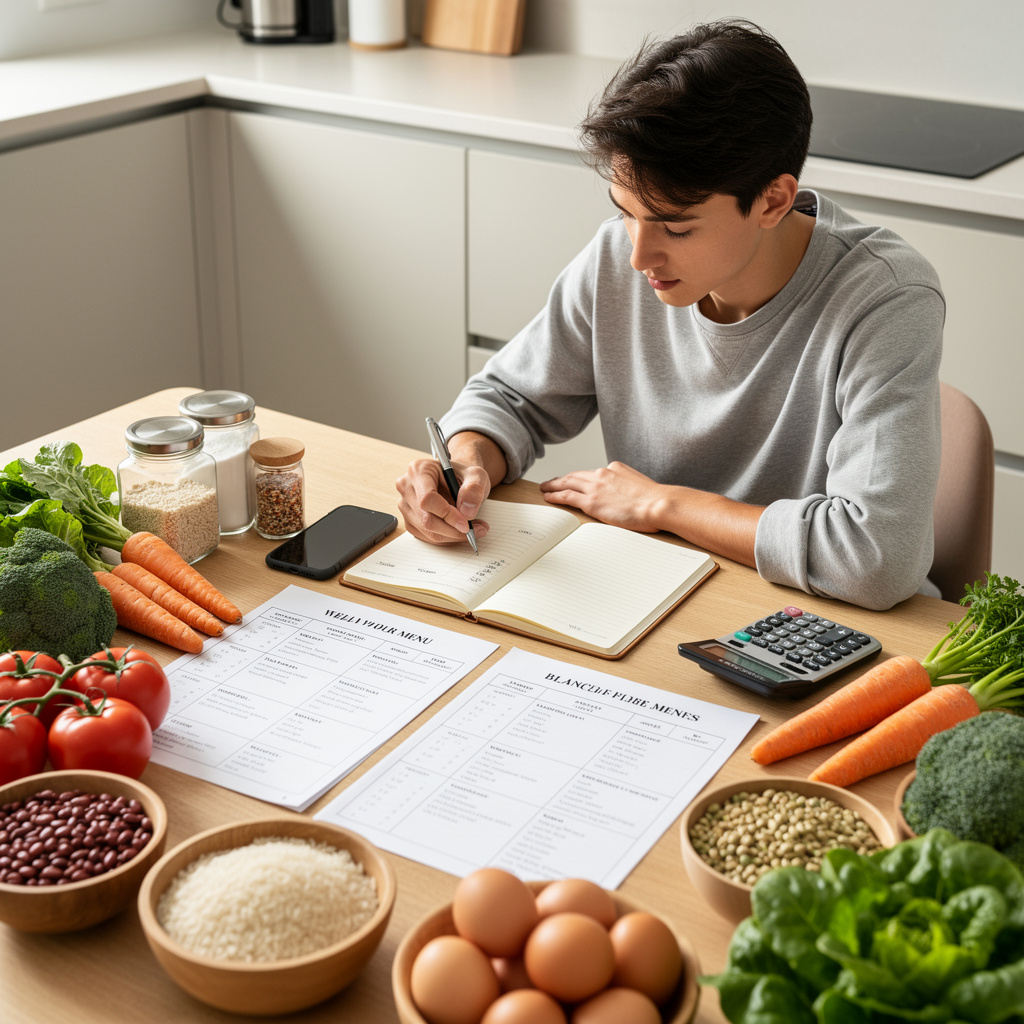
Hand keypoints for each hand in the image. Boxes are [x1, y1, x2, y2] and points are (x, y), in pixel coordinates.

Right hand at [396, 457, 491, 545]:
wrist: (458, 481)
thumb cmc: (463, 476)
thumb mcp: (476, 475)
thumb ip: (474, 489)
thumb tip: (467, 511)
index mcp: (419, 470)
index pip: (427, 499)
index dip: (447, 515)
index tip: (466, 524)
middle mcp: (407, 486)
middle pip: (426, 519)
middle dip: (453, 530)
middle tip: (476, 530)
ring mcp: (405, 505)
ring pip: (427, 531)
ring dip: (452, 536)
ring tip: (473, 529)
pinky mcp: (409, 520)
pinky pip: (427, 537)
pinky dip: (446, 538)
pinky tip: (459, 530)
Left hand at [539, 461, 666, 531]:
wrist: (659, 504)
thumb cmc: (656, 501)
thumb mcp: (641, 486)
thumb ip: (628, 488)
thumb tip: (627, 497)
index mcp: (616, 469)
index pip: (594, 473)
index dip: (582, 479)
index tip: (576, 482)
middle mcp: (603, 473)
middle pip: (576, 475)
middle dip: (562, 478)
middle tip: (551, 482)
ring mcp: (596, 487)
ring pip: (567, 483)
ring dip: (553, 485)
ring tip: (545, 488)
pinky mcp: (592, 502)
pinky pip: (567, 497)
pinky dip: (555, 496)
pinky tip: (549, 497)